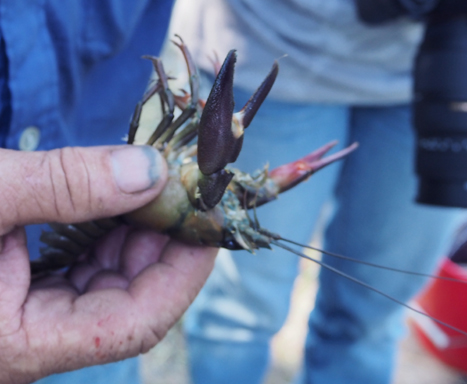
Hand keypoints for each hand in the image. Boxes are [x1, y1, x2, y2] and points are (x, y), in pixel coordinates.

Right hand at [0, 146, 216, 383]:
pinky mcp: (25, 289)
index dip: (184, 275)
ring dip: (138, 233)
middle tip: (186, 193)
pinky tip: (120, 198)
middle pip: (130, 299)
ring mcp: (30, 314)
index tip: (209, 226)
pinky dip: (107, 232)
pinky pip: (84, 266)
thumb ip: (68, 185)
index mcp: (23, 343)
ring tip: (157, 188)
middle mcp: (34, 337)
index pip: (136, 324)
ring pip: (109, 280)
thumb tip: (151, 170)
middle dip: (165, 244)